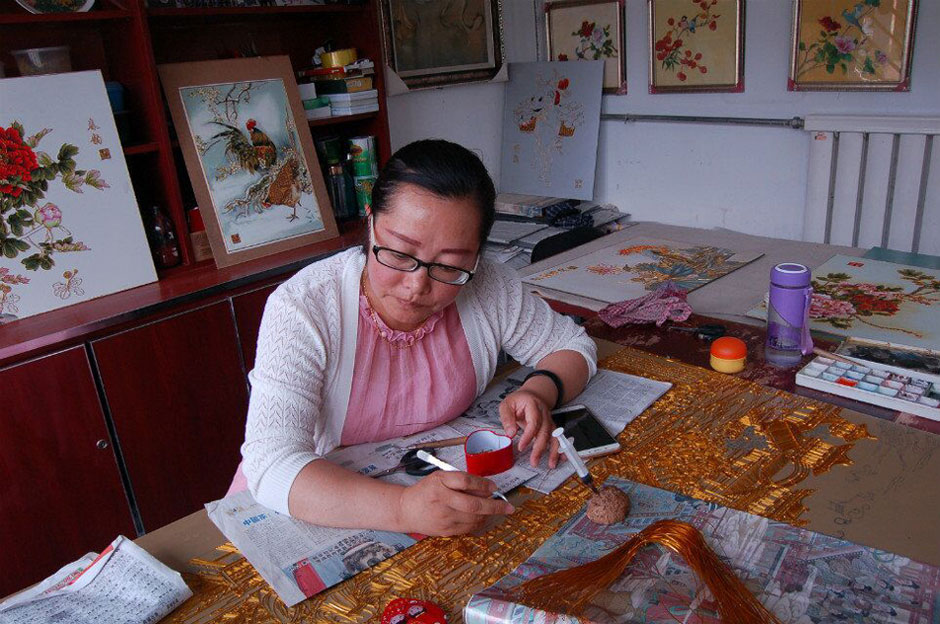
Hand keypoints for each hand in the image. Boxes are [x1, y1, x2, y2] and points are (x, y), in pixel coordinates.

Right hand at [396, 470, 513, 536]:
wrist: (406, 510)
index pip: (465, 481)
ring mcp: (444, 518)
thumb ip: (461, 480)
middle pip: (473, 504)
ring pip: (474, 518)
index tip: (494, 486)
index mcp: (439, 483)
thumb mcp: (440, 477)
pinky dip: (479, 522)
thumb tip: (486, 488)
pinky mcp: (446, 531)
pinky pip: (469, 528)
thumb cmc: (426, 491)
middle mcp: (441, 501)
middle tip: (509, 507)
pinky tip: (481, 517)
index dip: (482, 484)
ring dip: (488, 515)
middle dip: (495, 506)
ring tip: (494, 510)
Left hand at [499, 389, 560, 467]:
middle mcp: (544, 413)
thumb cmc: (519, 401)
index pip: (533, 422)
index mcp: (533, 405)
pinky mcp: (551, 427)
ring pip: (554, 436)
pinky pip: (557, 438)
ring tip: (551, 463)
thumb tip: (510, 433)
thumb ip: (507, 418)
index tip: (521, 447)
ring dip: (553, 451)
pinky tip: (562, 457)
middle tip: (534, 461)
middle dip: (540, 448)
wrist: (531, 395)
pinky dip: (561, 448)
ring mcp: (549, 420)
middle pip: (545, 431)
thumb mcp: (507, 404)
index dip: (528, 436)